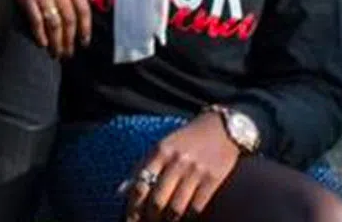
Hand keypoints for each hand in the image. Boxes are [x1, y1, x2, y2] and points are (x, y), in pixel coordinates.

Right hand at [0, 0, 91, 56]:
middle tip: (68, 53)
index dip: (85, 28)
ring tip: (56, 54)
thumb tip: (76, 12)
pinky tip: (42, 44)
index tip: (84, 42)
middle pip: (69, 19)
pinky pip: (36, 21)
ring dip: (56, 42)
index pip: (83, 8)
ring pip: (54, 23)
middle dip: (70, 40)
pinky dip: (40, 35)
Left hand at [123, 112, 240, 221]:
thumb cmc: (186, 140)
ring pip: (176, 208)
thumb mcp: (161, 147)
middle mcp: (176, 161)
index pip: (140, 185)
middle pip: (157, 200)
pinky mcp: (213, 179)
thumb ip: (141, 167)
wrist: (221, 128)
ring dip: (168, 221)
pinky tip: (183, 220)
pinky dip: (188, 218)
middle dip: (150, 219)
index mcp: (159, 152)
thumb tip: (120, 192)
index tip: (129, 220)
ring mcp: (195, 171)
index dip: (133, 208)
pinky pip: (197, 206)